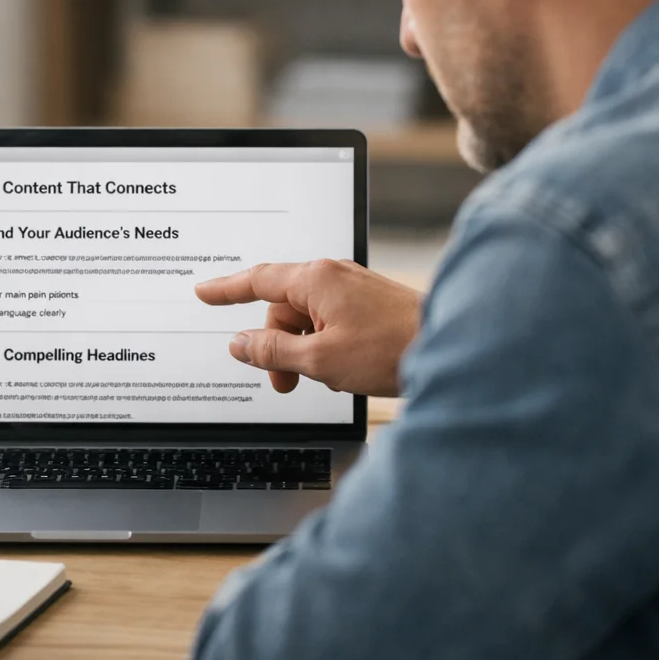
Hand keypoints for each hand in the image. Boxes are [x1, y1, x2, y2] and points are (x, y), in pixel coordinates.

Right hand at [195, 260, 422, 396]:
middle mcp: (332, 276)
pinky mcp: (369, 304)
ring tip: (321, 380)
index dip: (226, 290)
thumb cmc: (393, 348)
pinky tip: (343, 370)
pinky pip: (330, 321)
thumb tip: (241, 344)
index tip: (204, 293)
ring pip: (307, 319)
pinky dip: (325, 346)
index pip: (257, 280)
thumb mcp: (320, 359)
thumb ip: (274, 351)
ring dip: (303, 351)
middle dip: (276, 346)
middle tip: (284, 383)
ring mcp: (353, 288)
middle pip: (282, 309)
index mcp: (315, 280)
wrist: (453, 348)